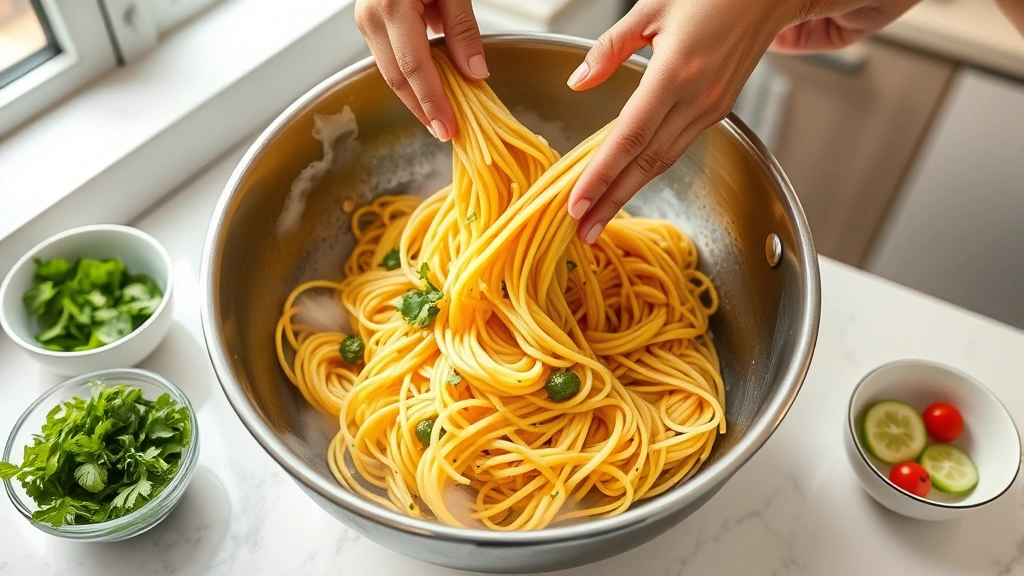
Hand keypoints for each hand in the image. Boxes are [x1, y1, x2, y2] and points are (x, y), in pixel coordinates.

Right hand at [355, 0, 487, 141]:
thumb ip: (462, 28)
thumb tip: (474, 73)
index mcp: (392, 6)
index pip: (414, 66)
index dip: (432, 101)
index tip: (449, 127)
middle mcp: (372, 17)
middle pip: (397, 77)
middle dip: (422, 109)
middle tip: (446, 132)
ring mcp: (367, 20)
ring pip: (391, 71)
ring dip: (415, 97)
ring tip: (439, 117)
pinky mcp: (372, 23)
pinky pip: (391, 58)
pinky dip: (411, 77)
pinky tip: (429, 91)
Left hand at [567, 0, 919, 244]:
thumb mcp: (650, 9)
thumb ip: (610, 49)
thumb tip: (579, 82)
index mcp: (676, 72)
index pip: (630, 137)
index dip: (602, 174)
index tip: (577, 203)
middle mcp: (697, 98)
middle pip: (646, 162)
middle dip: (611, 200)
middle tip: (584, 232)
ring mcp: (711, 107)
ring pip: (663, 160)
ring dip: (629, 192)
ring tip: (600, 216)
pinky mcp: (718, 109)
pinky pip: (678, 146)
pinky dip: (650, 169)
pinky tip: (628, 181)